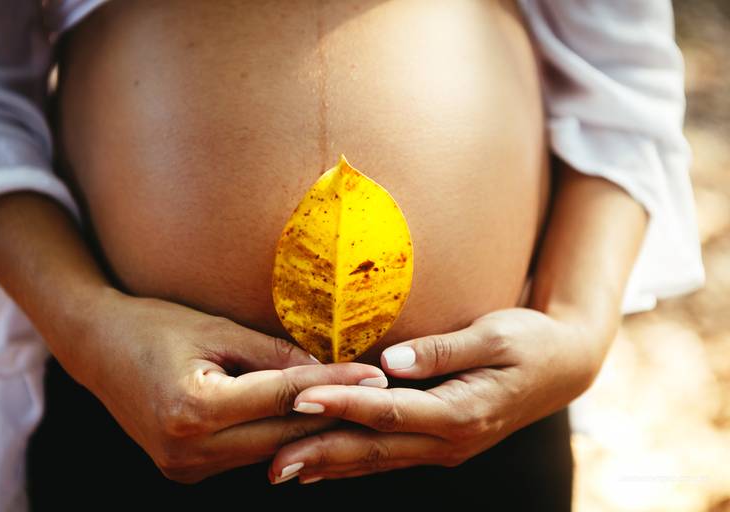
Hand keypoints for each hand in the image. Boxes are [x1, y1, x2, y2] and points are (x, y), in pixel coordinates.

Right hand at [80, 288, 387, 483]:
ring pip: (268, 450)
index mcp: (194, 409)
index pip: (283, 398)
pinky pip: (247, 455)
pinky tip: (306, 418)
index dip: (334, 386)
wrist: (96, 348)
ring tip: (354, 407)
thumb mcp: (216, 330)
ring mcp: (185, 468)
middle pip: (283, 435)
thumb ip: (272, 354)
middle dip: (334, 415)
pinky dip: (277, 437)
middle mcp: (188, 450)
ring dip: (310, 429)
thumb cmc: (155, 325)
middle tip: (379, 396)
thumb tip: (325, 370)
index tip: (375, 376)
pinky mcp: (185, 471)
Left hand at [267, 307, 605, 482]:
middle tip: (270, 462)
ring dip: (330, 464)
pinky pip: (389, 456)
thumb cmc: (531, 342)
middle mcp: (449, 440)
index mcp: (460, 412)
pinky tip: (325, 465)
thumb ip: (441, 350)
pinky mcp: (441, 443)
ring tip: (284, 470)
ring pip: (378, 459)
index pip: (388, 411)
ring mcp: (445, 448)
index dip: (342, 405)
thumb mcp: (495, 335)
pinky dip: (354, 462)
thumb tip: (389, 360)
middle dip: (321, 453)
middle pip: (374, 447)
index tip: (299, 399)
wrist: (564, 366)